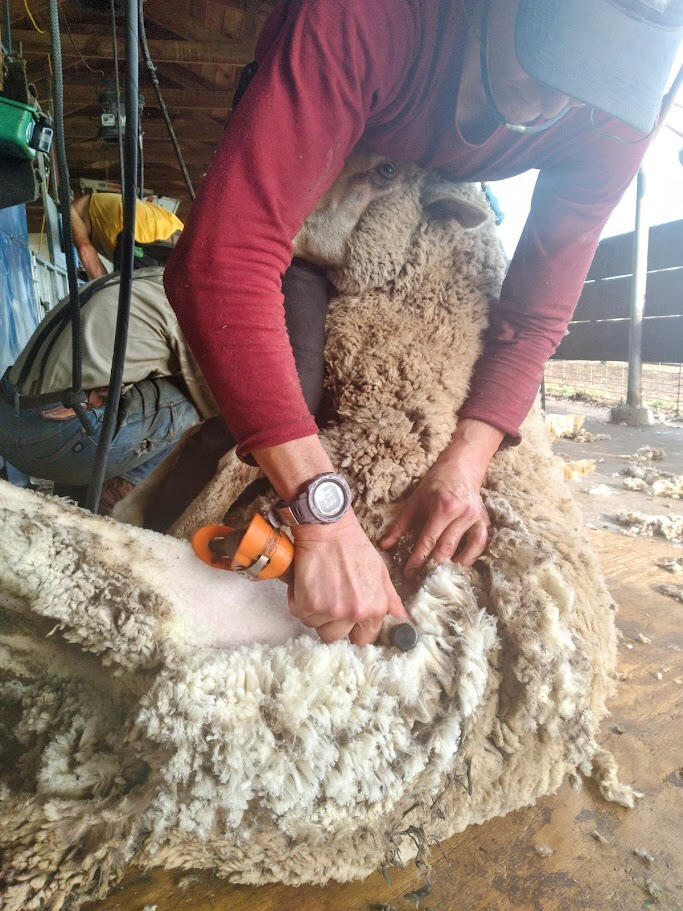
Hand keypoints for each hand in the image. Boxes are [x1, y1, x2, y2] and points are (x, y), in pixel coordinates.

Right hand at [288, 511, 408, 644]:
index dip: (354, 629)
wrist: (328, 529)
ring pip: (317, 627)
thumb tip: (403, 621)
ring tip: (320, 588)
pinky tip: (308, 584)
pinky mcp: (307, 605)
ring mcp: (329, 610)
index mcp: (374, 608)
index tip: (347, 619)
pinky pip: (301, 615)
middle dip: (333, 623)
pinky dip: (300, 601)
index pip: (364, 639)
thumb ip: (390, 600)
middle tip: (331, 599)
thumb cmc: (353, 547)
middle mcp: (353, 612)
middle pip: (337, 638)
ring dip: (316, 613)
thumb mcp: (380, 572)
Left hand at [379, 452, 491, 575]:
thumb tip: (384, 546)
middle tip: (422, 580)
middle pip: (447, 548)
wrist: (460, 469)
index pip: (428, 540)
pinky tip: (459, 565)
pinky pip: (480, 544)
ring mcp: (476, 517)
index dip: (418, 559)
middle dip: (433, 566)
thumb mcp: (414, 502)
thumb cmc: (433, 486)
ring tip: (440, 576)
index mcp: (442, 507)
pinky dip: (471, 557)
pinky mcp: (485, 520)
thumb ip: (399, 526)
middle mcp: (462, 513)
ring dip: (453, 565)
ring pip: (466, 549)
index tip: (409, 573)